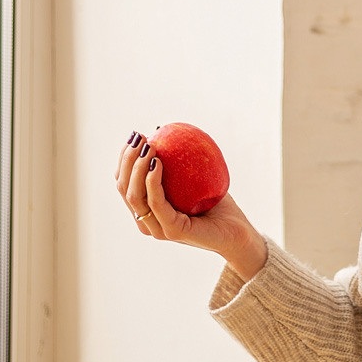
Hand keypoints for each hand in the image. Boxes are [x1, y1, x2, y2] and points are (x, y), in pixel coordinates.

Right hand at [114, 130, 268, 279]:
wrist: (238, 232)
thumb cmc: (217, 204)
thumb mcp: (195, 177)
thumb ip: (180, 160)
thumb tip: (165, 129)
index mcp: (148, 211)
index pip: (125, 183)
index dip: (124, 158)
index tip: (136, 136)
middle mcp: (147, 222)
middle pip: (124, 188)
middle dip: (126, 159)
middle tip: (138, 137)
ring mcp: (158, 228)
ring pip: (134, 196)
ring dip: (136, 167)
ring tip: (148, 146)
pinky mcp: (172, 230)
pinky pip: (156, 203)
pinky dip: (152, 181)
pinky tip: (157, 162)